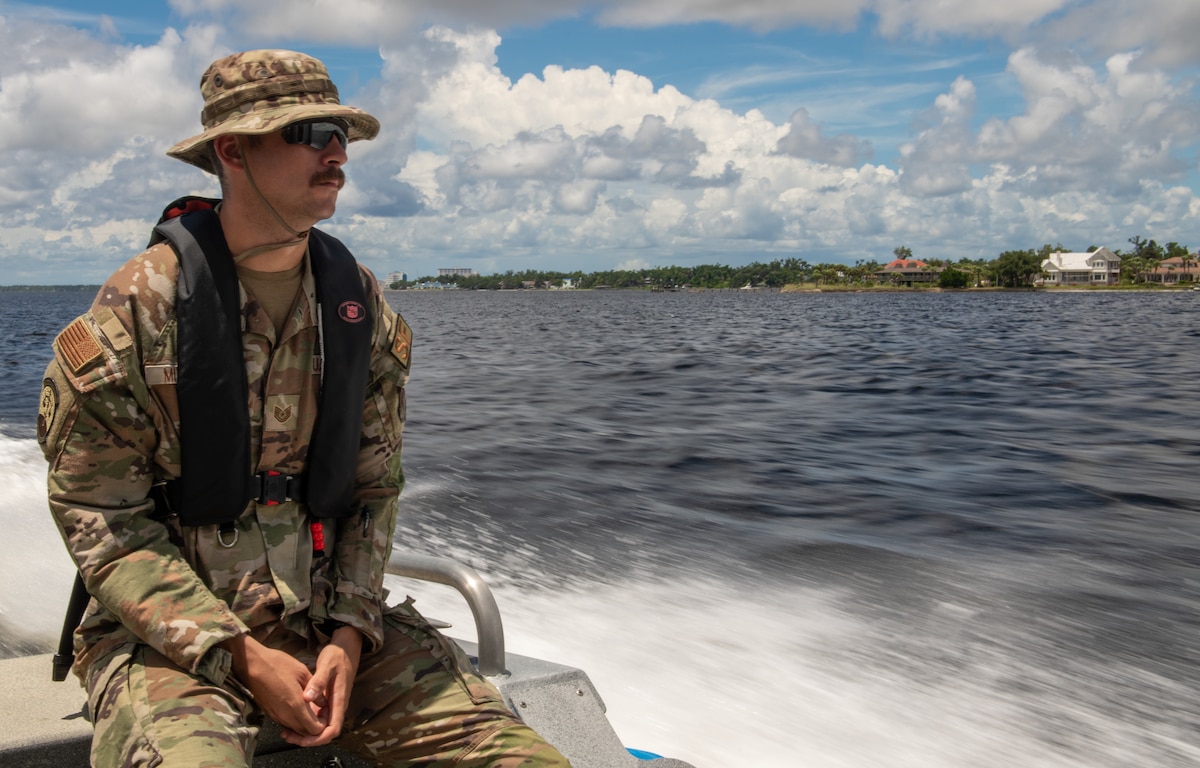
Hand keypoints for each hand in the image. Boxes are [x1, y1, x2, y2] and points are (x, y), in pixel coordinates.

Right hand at [221, 634, 324, 737]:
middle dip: (314, 726)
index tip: (325, 712)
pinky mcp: (269, 713)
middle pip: (304, 733)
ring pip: (294, 729)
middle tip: (319, 712)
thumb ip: (315, 690)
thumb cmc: (277, 664)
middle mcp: (285, 715)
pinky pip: (285, 723)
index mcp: (296, 705)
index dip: (323, 724)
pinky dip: (294, 721)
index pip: (314, 729)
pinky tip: (297, 708)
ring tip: (309, 709)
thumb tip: (323, 702)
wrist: (252, 664)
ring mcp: (276, 716)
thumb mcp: (302, 672)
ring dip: (304, 724)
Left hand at [282, 625, 362, 746]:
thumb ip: (318, 682)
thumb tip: (307, 698)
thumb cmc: (337, 656)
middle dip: (307, 739)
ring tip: (285, 731)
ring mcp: (330, 705)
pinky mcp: (324, 702)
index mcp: (339, 701)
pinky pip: (315, 717)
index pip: (332, 729)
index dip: (318, 738)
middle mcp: (335, 707)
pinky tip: (290, 718)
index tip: (302, 740)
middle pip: (324, 732)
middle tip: (287, 736)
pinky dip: (303, 721)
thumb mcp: (327, 666)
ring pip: (318, 727)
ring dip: (303, 732)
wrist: (344, 649)